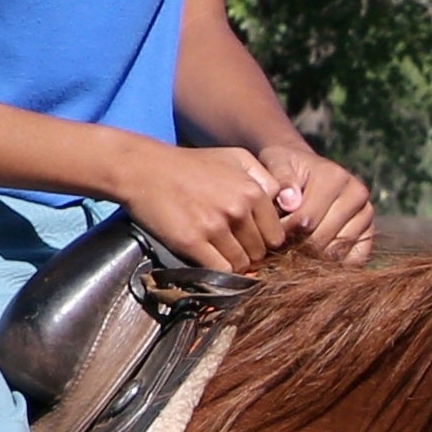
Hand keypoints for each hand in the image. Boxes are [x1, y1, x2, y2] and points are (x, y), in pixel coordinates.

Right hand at [121, 139, 293, 273]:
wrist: (143, 168)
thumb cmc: (191, 165)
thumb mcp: (235, 158)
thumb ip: (265, 179)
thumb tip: (288, 206)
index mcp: (253, 191)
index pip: (276, 236)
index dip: (265, 242)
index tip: (251, 242)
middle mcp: (238, 209)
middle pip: (260, 252)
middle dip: (249, 254)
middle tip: (232, 248)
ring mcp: (214, 226)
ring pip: (241, 264)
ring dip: (232, 264)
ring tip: (218, 252)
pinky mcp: (192, 242)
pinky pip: (219, 271)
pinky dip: (217, 273)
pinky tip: (208, 261)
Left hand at [260, 140, 379, 267]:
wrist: (307, 170)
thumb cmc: (288, 168)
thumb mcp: (276, 162)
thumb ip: (281, 178)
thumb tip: (290, 201)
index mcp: (336, 178)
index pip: (306, 220)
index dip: (283, 232)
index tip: (269, 234)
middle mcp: (357, 195)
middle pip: (322, 239)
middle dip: (296, 247)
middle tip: (279, 248)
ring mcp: (366, 215)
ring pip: (336, 252)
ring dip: (311, 258)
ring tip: (294, 250)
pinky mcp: (370, 232)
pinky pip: (353, 260)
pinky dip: (332, 265)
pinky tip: (315, 258)